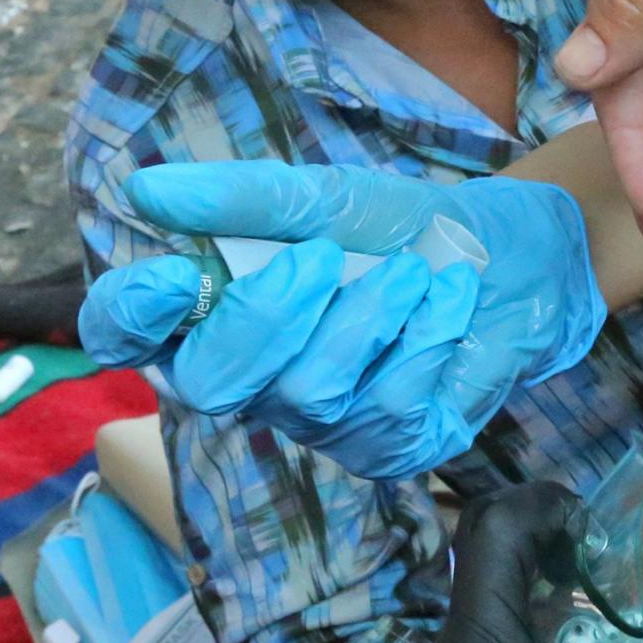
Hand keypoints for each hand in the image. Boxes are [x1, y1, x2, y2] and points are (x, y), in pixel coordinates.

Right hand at [77, 161, 607, 479]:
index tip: (173, 275)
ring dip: (367, 319)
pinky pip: (387, 413)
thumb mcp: (329, 199)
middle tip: (325, 256)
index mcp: (215, 314)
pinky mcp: (390, 450)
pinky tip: (449, 304)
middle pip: (209, 384)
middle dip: (266, 317)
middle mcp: (254, 380)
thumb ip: (245, 199)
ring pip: (307, 398)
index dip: (132, 316)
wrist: (516, 260)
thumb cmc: (406, 230)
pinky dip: (424, 342)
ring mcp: (321, 425)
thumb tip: (147, 192)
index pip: (127, 334)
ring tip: (414, 272)